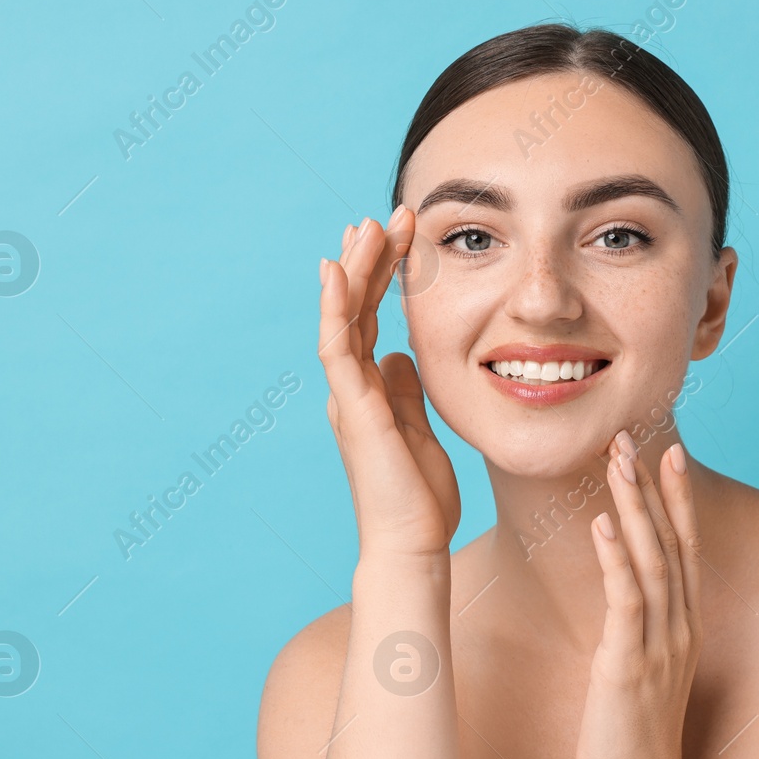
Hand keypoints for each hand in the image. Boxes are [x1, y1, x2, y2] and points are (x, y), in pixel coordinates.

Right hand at [318, 209, 459, 557]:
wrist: (411, 543)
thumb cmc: (419, 499)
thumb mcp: (422, 430)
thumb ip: (406, 391)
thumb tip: (401, 356)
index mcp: (370, 391)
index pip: (372, 320)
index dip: (383, 278)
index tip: (400, 239)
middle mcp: (352, 387)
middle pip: (356, 309)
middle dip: (371, 260)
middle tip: (386, 215)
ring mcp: (349, 395)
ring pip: (344, 317)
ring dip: (356, 269)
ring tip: (369, 223)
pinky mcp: (353, 407)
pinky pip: (338, 346)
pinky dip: (336, 306)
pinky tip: (339, 269)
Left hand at [575, 431, 702, 758]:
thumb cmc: (632, 735)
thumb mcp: (642, 670)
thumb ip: (640, 630)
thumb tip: (622, 599)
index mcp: (685, 627)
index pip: (685, 549)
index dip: (678, 501)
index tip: (669, 456)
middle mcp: (680, 628)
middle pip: (671, 542)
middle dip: (651, 487)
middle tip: (631, 438)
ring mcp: (659, 645)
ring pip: (651, 560)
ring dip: (633, 508)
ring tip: (617, 462)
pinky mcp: (630, 664)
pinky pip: (626, 601)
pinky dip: (614, 559)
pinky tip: (598, 525)